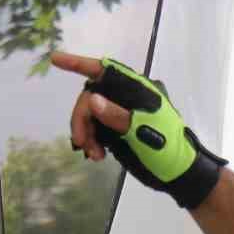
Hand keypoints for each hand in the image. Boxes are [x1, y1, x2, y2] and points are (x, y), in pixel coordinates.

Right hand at [51, 50, 226, 209]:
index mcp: (137, 90)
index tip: (55, 59)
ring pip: (89, 115)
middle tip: (81, 142)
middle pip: (90, 97)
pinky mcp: (116, 131)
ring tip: (93, 154)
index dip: (78, 63)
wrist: (177, 174)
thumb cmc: (168, 149)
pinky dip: (91, 142)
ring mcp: (120, 114)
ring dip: (85, 134)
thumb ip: (118, 116)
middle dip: (82, 119)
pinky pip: (94, 130)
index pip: (105, 70)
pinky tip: (96, 156)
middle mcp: (125, 98)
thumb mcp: (145, 133)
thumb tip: (92, 99)